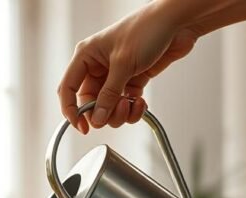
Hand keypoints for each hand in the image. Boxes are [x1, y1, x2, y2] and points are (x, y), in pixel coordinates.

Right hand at [58, 3, 200, 133]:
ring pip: (108, 106)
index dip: (71, 111)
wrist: (177, 22)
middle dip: (103, 113)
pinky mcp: (132, 80)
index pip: (68, 89)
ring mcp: (116, 74)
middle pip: (90, 102)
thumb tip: (98, 118)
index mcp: (87, 56)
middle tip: (115, 114)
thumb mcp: (123, 64)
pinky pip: (125, 103)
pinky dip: (133, 108)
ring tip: (132, 104)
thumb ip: (109, 94)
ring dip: (120, 112)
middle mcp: (98, 66)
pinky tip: (140, 102)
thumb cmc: (147, 29)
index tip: (82, 127)